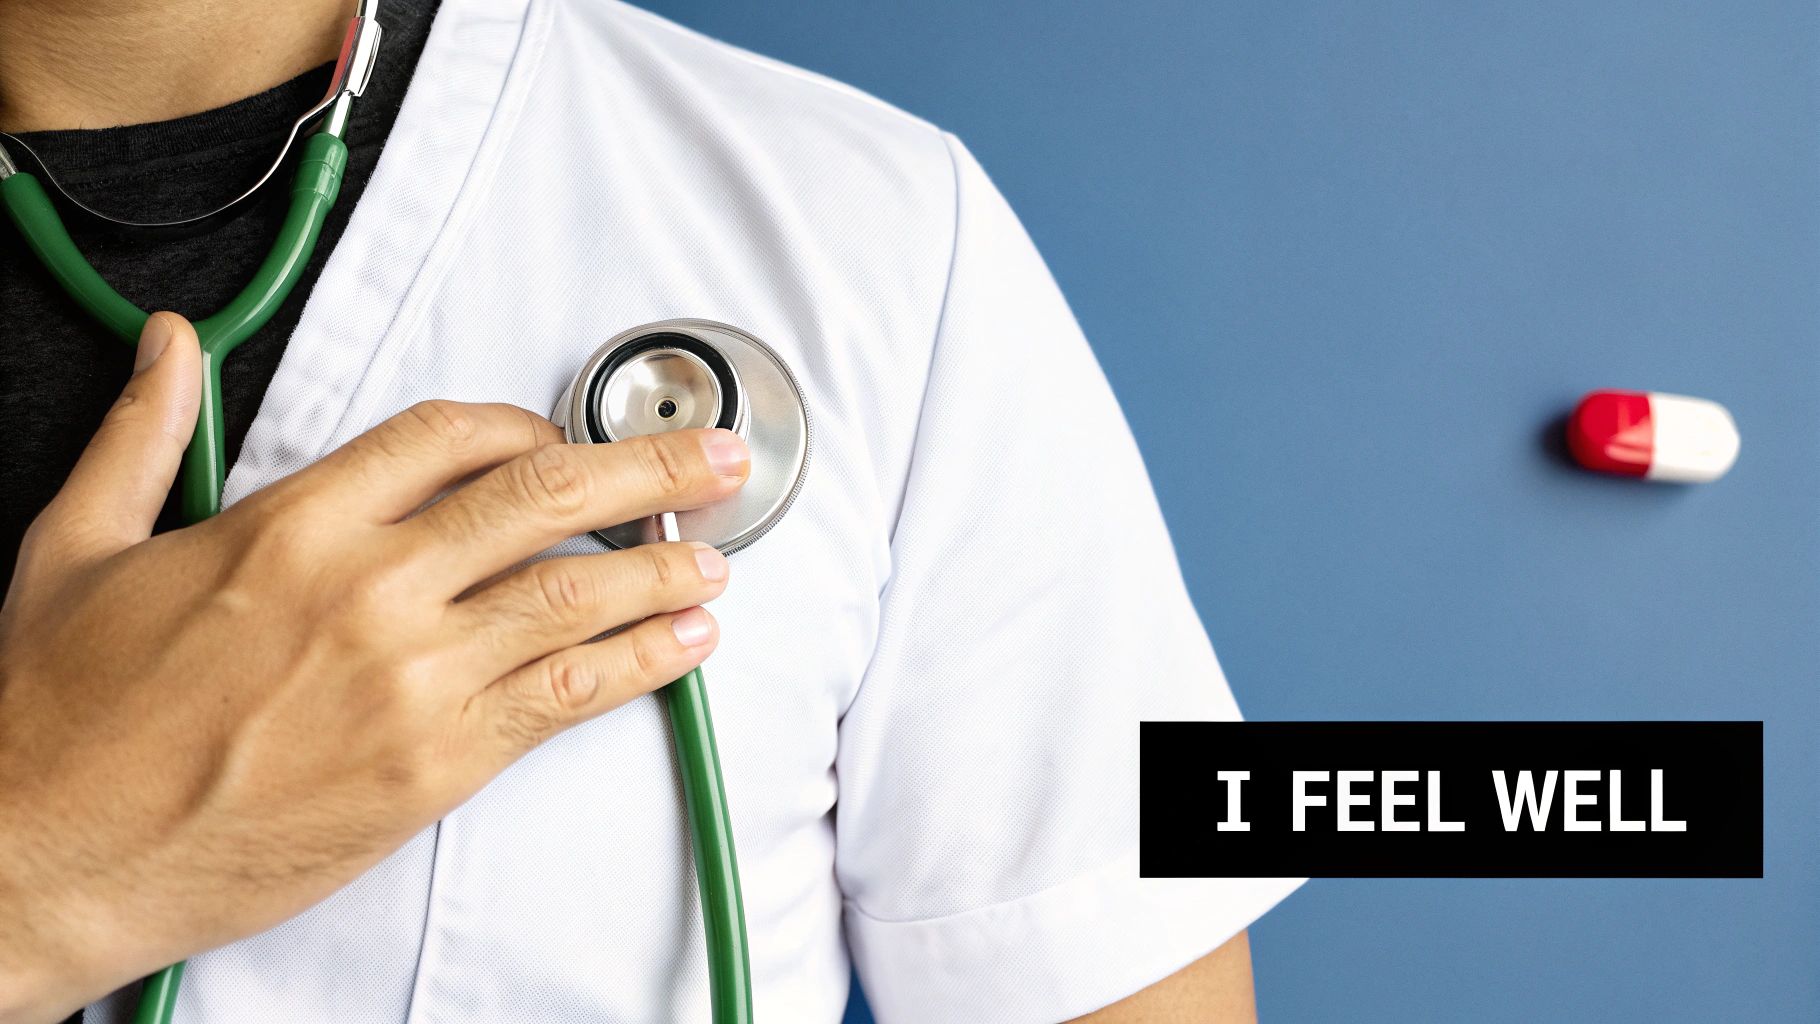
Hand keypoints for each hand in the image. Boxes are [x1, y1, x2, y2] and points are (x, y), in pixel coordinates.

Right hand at [0, 313, 749, 1022]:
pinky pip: (564, 698)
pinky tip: (683, 645)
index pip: (449, 436)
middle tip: (714, 457)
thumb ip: (145, 435)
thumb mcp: (79, 546)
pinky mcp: (434, 764)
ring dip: (665, 570)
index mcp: (292, 522)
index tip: (560, 435)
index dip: (525, 425)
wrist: (50, 854)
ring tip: (717, 555)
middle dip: (648, 469)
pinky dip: (638, 664)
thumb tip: (170, 346)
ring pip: (575, 599)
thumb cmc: (67, 714)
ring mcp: (410, 677)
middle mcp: (368, 587)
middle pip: (543, 499)